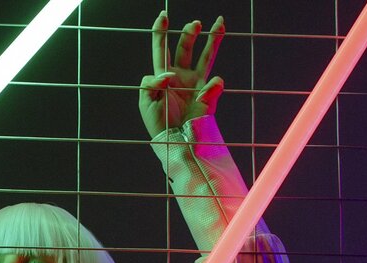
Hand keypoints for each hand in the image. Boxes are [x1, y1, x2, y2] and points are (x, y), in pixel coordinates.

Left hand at [139, 11, 224, 137]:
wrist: (176, 142)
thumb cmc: (159, 124)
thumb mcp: (146, 104)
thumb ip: (150, 84)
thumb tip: (168, 74)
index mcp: (163, 76)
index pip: (161, 49)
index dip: (161, 32)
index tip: (163, 16)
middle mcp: (181, 75)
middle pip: (185, 47)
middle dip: (189, 33)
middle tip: (194, 24)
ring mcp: (196, 83)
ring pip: (206, 56)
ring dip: (213, 40)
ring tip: (219, 23)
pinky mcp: (208, 94)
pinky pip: (215, 83)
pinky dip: (211, 89)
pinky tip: (201, 99)